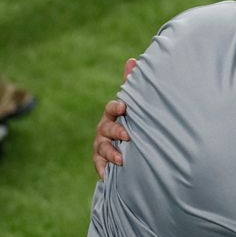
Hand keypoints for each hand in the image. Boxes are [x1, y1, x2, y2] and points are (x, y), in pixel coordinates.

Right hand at [91, 58, 136, 179]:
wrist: (132, 146)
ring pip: (101, 148)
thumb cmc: (134, 119)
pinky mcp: (101, 160)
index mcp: (114, 114)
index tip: (124, 107)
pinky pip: (99, 165)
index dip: (116, 108)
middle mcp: (105, 128)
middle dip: (115, 132)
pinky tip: (108, 176)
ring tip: (121, 160)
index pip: (112, 108)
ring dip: (110, 153)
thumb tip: (132, 60)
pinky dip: (102, 170)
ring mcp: (101, 144)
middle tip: (127, 136)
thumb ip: (133, 84)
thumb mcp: (137, 104)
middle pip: (105, 129)